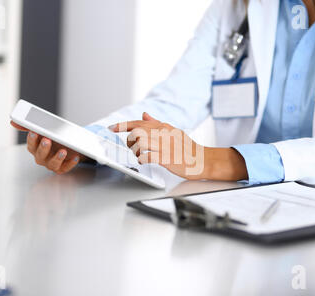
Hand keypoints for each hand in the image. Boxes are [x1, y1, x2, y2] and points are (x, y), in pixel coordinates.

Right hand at [10, 121, 88, 174]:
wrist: (68, 147)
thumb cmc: (53, 138)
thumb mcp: (44, 131)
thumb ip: (30, 125)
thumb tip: (13, 121)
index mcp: (35, 148)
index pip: (31, 145)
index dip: (32, 140)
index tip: (34, 132)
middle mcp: (41, 158)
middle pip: (40, 155)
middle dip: (43, 148)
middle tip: (47, 140)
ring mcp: (51, 164)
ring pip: (52, 164)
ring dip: (57, 158)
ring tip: (63, 151)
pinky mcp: (61, 168)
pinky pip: (65, 168)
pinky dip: (71, 163)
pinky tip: (76, 156)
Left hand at [109, 113, 247, 180]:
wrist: (202, 160)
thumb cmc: (187, 148)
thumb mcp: (172, 130)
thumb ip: (156, 123)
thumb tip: (144, 114)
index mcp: (163, 126)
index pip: (139, 122)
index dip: (122, 125)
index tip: (111, 128)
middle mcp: (163, 134)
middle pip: (136, 132)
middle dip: (129, 141)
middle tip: (131, 147)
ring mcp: (164, 146)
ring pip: (139, 142)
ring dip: (135, 150)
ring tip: (139, 154)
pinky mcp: (166, 158)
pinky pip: (146, 156)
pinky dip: (141, 159)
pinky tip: (144, 161)